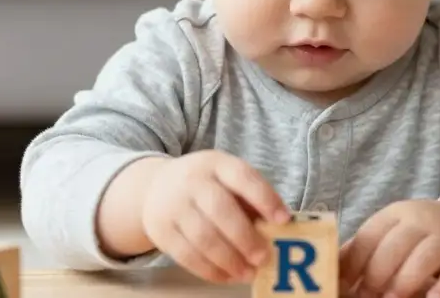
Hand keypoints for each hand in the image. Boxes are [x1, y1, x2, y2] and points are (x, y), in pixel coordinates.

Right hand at [140, 150, 291, 283]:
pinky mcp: (160, 229)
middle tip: (263, 257)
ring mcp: (173, 204)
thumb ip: (250, 200)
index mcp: (216, 163)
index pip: (242, 176)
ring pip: (203, 236)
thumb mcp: (226, 179)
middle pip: (220, 209)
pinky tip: (227, 276)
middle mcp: (192, 180)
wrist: (155, 187)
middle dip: (245, 237)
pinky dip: (209, 270)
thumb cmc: (205, 186)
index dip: (265, 198)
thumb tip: (278, 230)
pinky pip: (186, 255)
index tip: (284, 220)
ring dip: (229, 260)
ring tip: (248, 274)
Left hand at [339, 198, 439, 297]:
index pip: (369, 236)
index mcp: (396, 214)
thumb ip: (367, 247)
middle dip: (377, 275)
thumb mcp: (393, 230)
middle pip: (394, 247)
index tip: (345, 285)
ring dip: (404, 282)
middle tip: (368, 295)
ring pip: (423, 258)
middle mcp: (421, 221)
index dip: (353, 263)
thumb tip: (334, 270)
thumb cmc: (421, 232)